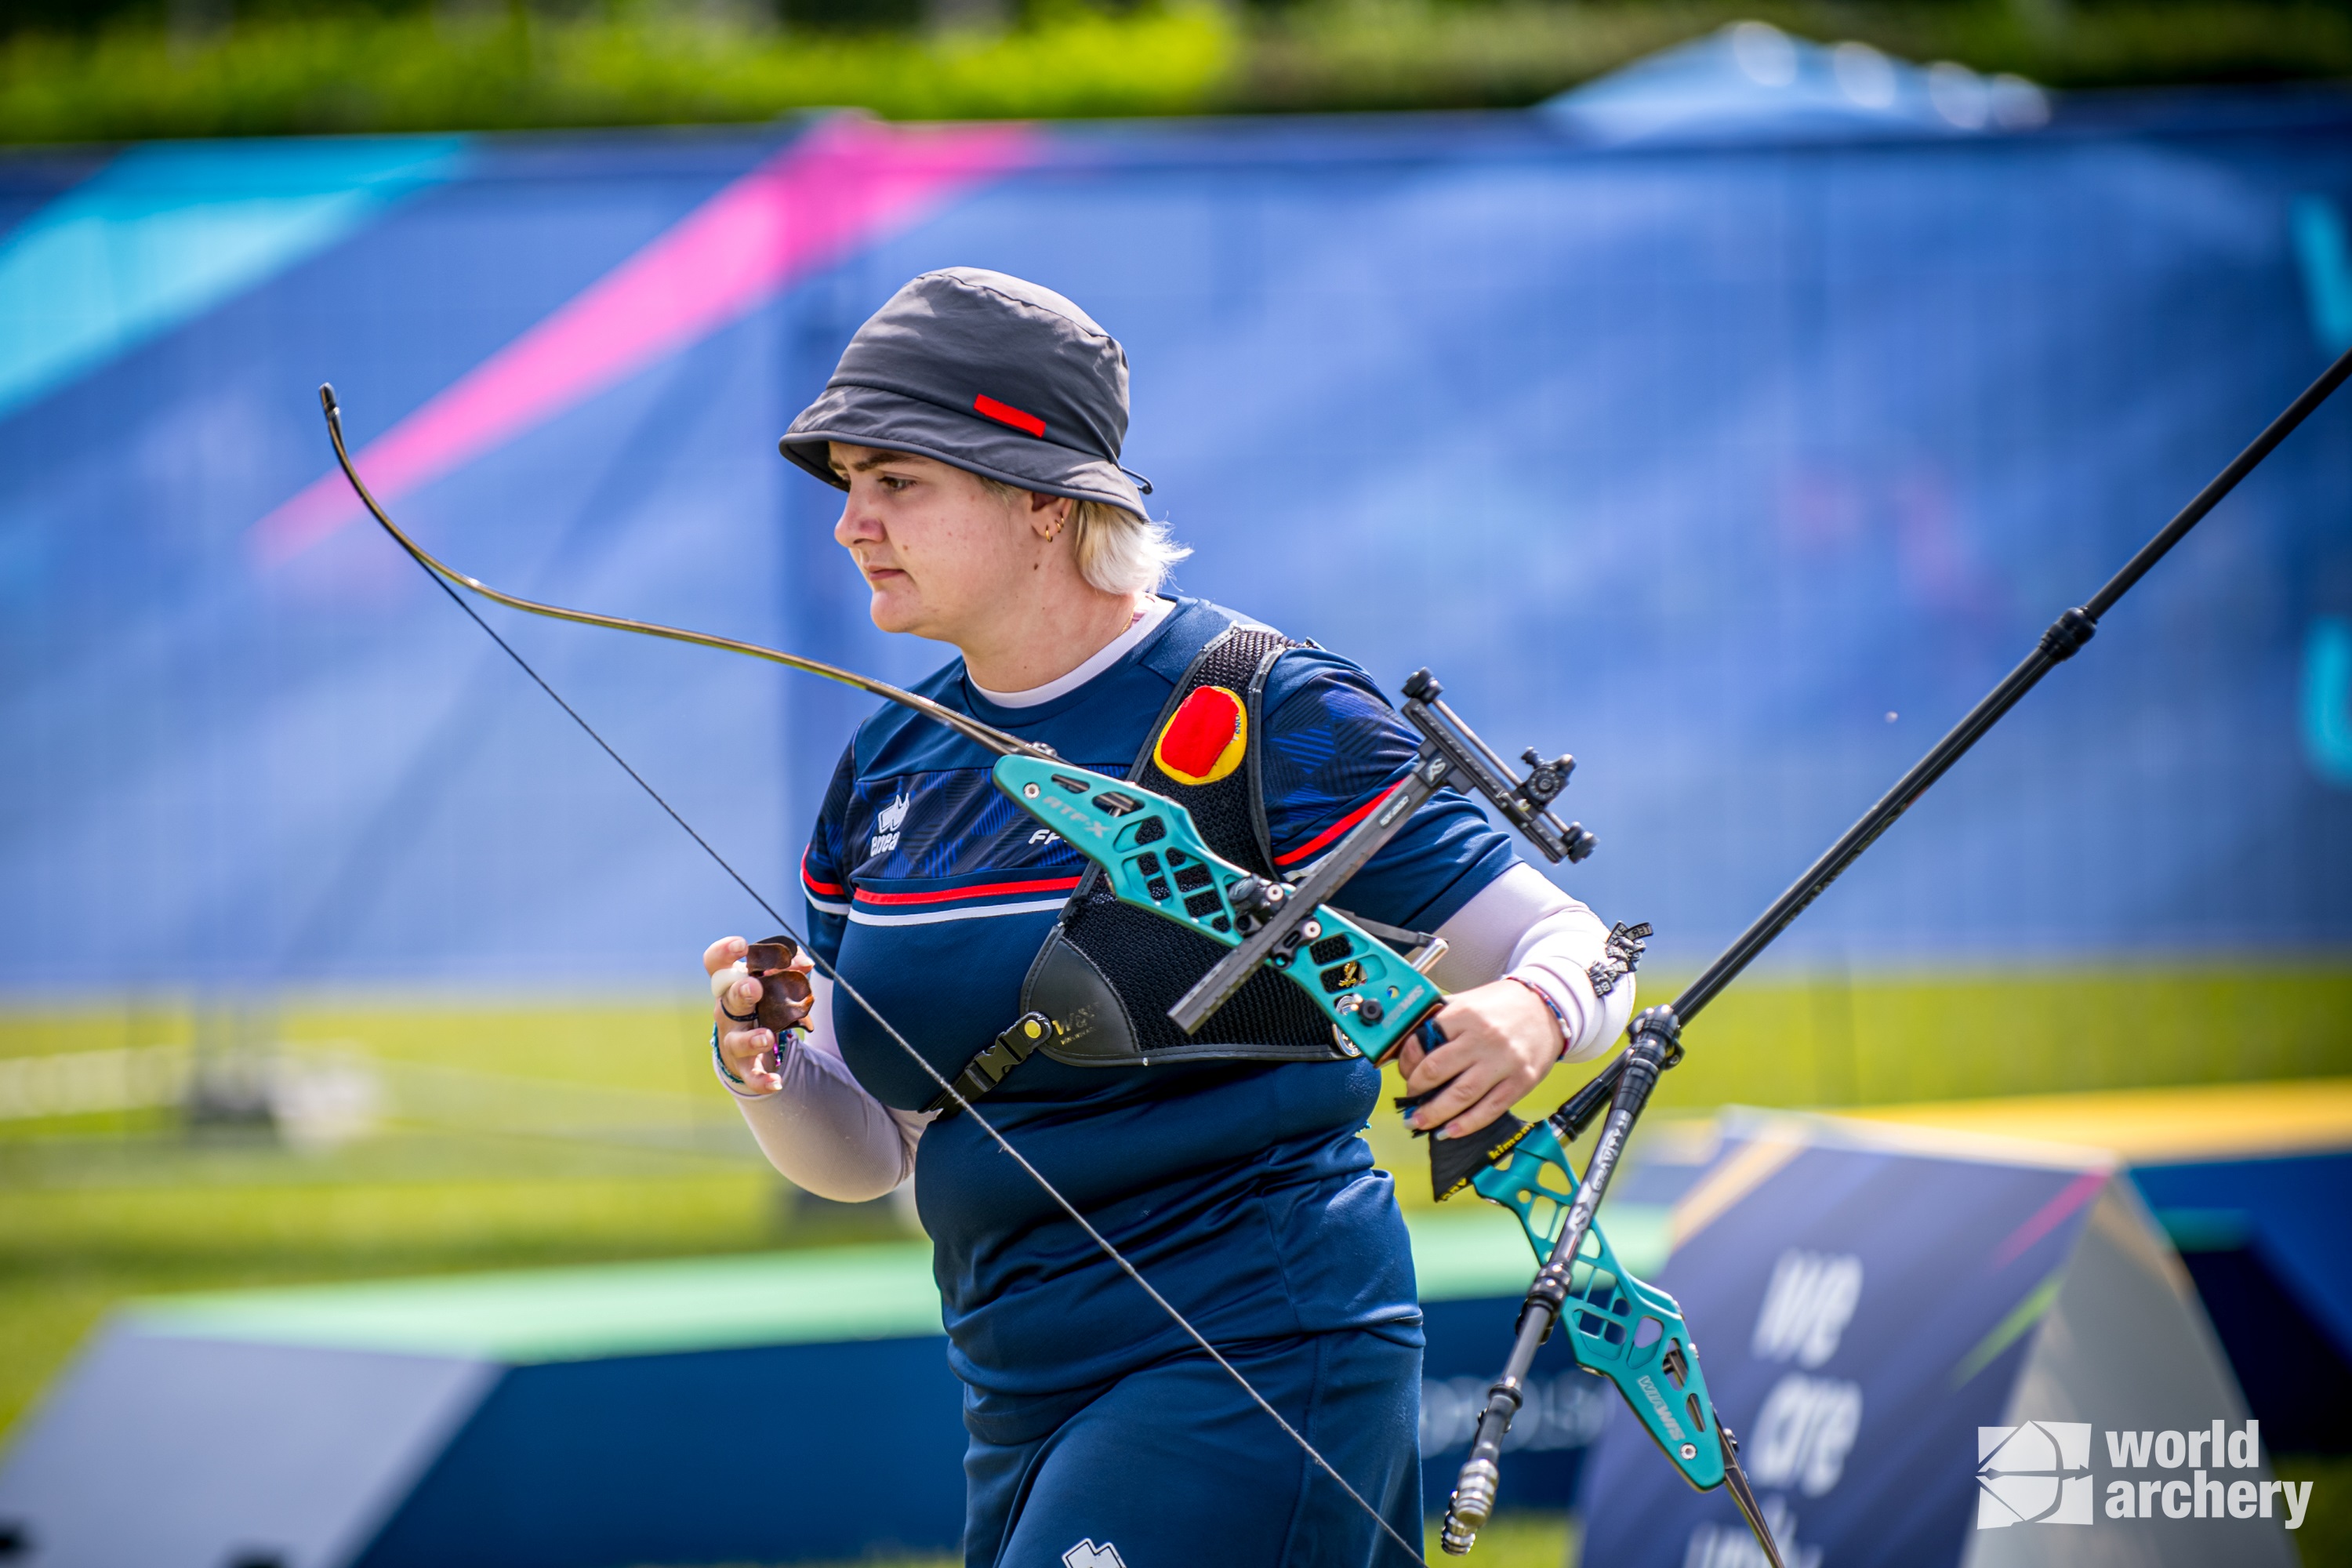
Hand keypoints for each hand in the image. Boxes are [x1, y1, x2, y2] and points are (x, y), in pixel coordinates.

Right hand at [703, 936, 813, 1094]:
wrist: (749, 1043)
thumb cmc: (760, 1001)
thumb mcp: (772, 980)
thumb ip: (789, 967)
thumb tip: (806, 963)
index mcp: (729, 983)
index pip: (715, 964)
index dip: (724, 953)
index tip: (741, 945)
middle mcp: (727, 1010)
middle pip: (728, 1000)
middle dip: (740, 992)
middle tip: (753, 987)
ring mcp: (733, 1038)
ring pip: (736, 1040)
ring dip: (751, 1039)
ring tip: (766, 1037)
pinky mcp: (744, 1064)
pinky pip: (751, 1074)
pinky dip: (762, 1080)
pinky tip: (776, 1082)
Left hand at [1394, 980, 1560, 1140]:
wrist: (1548, 1008)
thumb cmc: (1502, 1006)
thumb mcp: (1467, 1001)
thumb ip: (1439, 1021)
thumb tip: (1409, 1050)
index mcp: (1464, 1014)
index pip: (1423, 1042)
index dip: (1407, 1061)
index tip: (1405, 1071)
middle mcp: (1483, 1038)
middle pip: (1437, 1071)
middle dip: (1416, 1091)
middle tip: (1408, 1101)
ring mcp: (1504, 1062)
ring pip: (1462, 1095)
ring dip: (1435, 1114)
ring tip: (1418, 1122)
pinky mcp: (1522, 1081)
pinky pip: (1490, 1108)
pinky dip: (1467, 1124)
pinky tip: (1450, 1131)